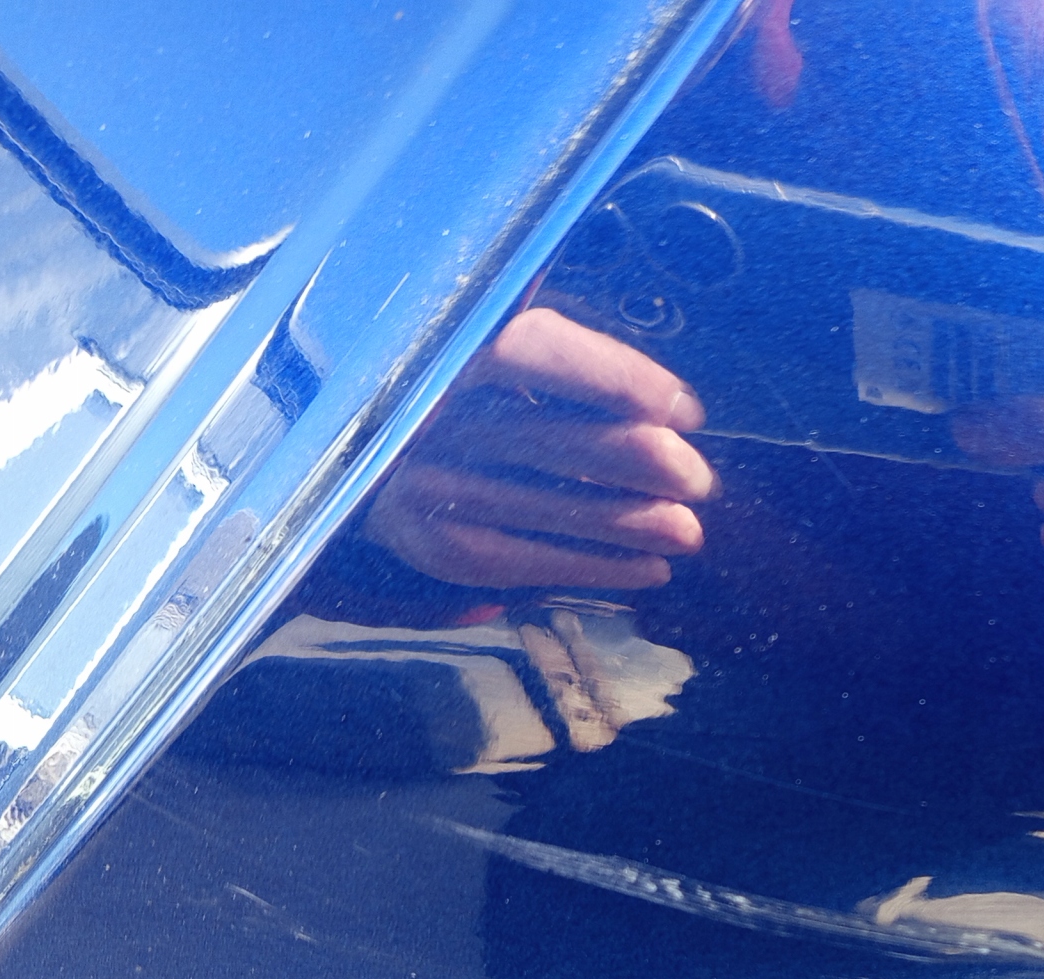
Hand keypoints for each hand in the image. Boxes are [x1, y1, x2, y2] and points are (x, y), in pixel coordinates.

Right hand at [363, 306, 714, 591]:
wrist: (345, 453)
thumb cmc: (446, 392)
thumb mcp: (484, 348)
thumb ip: (554, 354)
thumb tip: (664, 403)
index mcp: (442, 343)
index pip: (536, 350)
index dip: (617, 379)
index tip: (686, 410)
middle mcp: (426, 411)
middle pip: (551, 437)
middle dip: (638, 462)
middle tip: (698, 481)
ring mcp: (421, 482)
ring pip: (544, 507)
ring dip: (630, 524)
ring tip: (689, 531)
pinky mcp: (430, 543)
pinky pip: (524, 561)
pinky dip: (595, 567)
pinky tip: (650, 569)